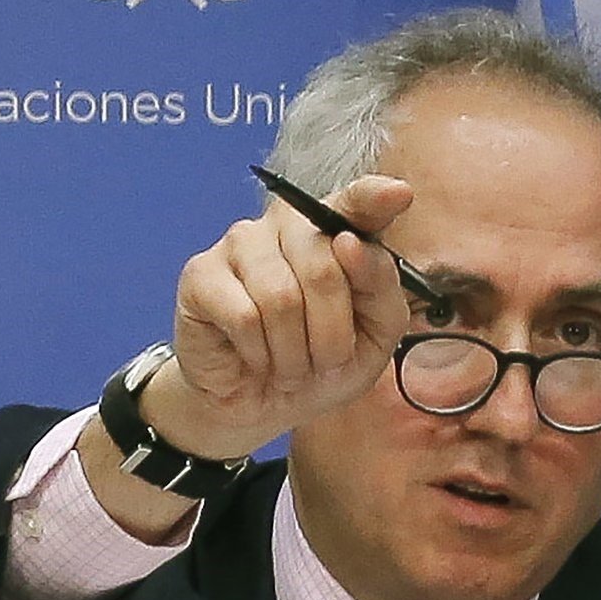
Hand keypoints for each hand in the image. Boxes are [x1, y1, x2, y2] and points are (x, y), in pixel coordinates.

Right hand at [142, 175, 415, 459]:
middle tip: (322, 360)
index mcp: (336, 232)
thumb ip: (381, 289)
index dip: (373, 198)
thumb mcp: (374, 337)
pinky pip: (244, 316)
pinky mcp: (201, 274)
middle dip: (331, 334)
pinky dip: (259, 354)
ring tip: (288, 363)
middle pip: (324, 267)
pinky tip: (255, 358)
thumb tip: (352, 245)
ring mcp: (240, 243)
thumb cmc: (321, 363)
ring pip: (282, 297)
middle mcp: (287, 225)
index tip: (399, 194)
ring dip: (294, 351)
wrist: (262, 405)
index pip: (356, 203)